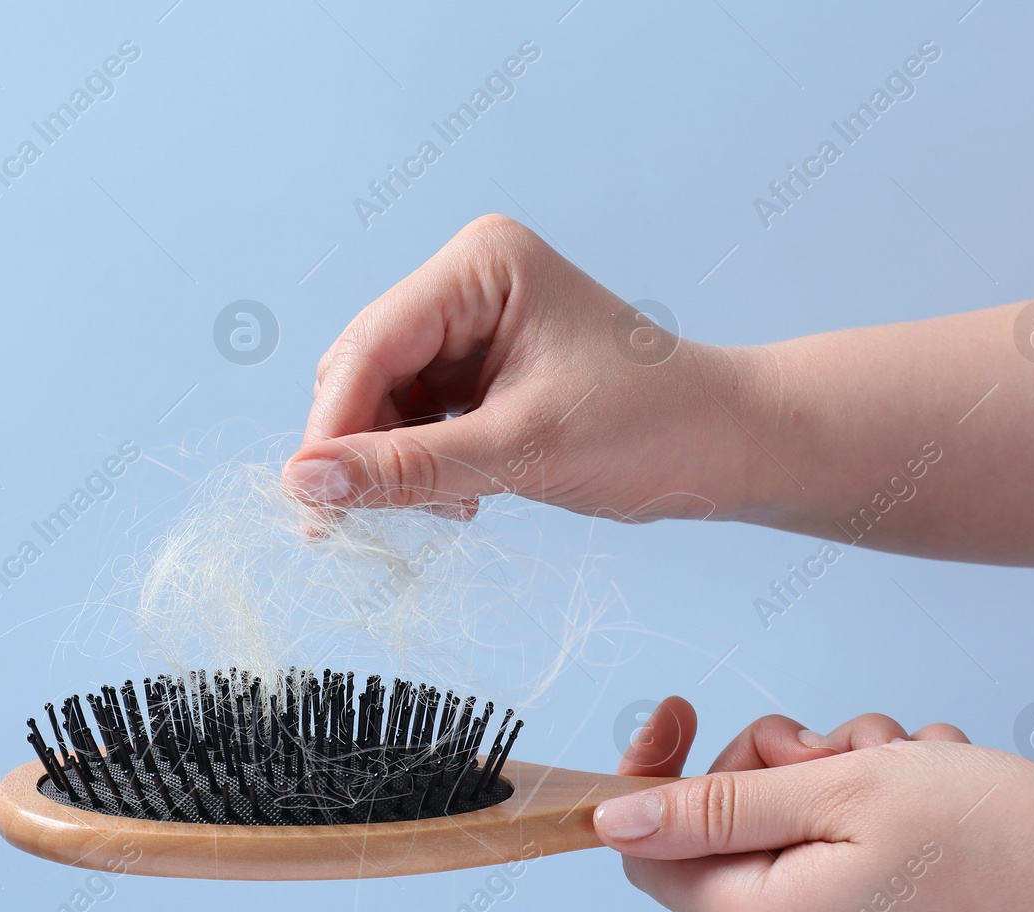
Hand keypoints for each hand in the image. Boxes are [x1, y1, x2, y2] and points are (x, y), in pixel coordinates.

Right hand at [281, 215, 752, 523]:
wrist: (732, 448)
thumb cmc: (654, 429)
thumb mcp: (522, 452)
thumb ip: (407, 468)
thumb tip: (302, 484)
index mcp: (480, 265)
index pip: (371, 346)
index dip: (331, 426)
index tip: (305, 500)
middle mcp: (468, 282)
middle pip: (365, 371)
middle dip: (360, 448)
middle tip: (358, 525)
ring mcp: (474, 325)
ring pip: (384, 402)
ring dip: (394, 464)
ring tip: (445, 511)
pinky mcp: (483, 369)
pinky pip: (417, 420)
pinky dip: (423, 466)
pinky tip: (460, 501)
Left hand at [596, 698, 1033, 911]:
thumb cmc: (998, 844)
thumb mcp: (840, 795)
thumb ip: (717, 805)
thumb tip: (611, 820)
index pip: (651, 849)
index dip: (656, 771)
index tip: (681, 705)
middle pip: (726, 820)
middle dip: (776, 758)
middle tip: (840, 747)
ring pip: (793, 812)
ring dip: (842, 766)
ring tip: (908, 764)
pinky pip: (846, 832)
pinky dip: (883, 791)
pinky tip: (938, 784)